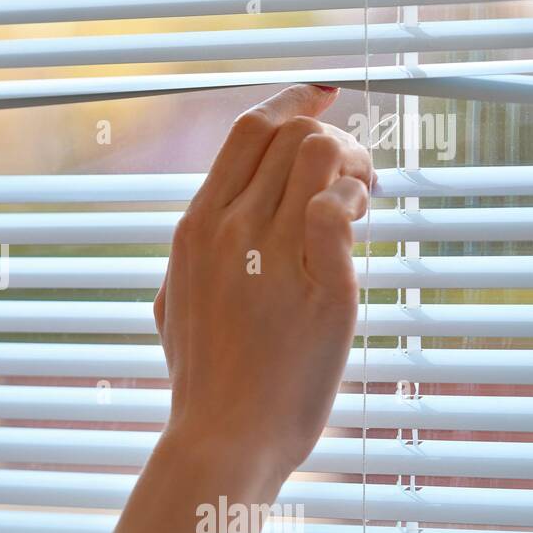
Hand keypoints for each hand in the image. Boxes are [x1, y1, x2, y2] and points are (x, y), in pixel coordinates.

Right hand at [153, 84, 373, 489]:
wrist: (222, 437)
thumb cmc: (203, 382)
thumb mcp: (173, 304)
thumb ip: (189, 257)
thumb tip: (203, 227)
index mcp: (193, 229)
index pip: (247, 130)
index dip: (293, 100)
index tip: (322, 95)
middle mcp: (228, 230)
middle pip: (292, 134)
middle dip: (334, 137)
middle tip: (353, 175)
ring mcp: (272, 255)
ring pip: (322, 156)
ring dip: (353, 165)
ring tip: (360, 201)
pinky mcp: (322, 285)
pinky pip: (341, 207)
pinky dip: (357, 202)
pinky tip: (359, 228)